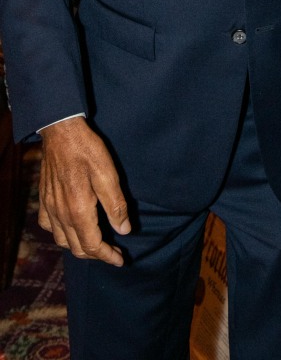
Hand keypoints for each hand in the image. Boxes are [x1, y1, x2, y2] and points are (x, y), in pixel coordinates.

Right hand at [38, 117, 130, 265]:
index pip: (92, 245)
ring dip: (79, 247)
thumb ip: (115, 205)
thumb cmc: (87, 150)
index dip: (107, 256)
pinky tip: (71, 227)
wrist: (61, 132)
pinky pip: (49, 226)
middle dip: (96, 254)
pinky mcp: (44, 199)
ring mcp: (49, 207)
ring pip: (62, 240)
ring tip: (96, 243)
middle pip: (77, 247)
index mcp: (78, 210)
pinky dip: (61, 234)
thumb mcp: (108, 174)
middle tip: (114, 252)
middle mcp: (61, 214)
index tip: (120, 260)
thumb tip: (124, 230)